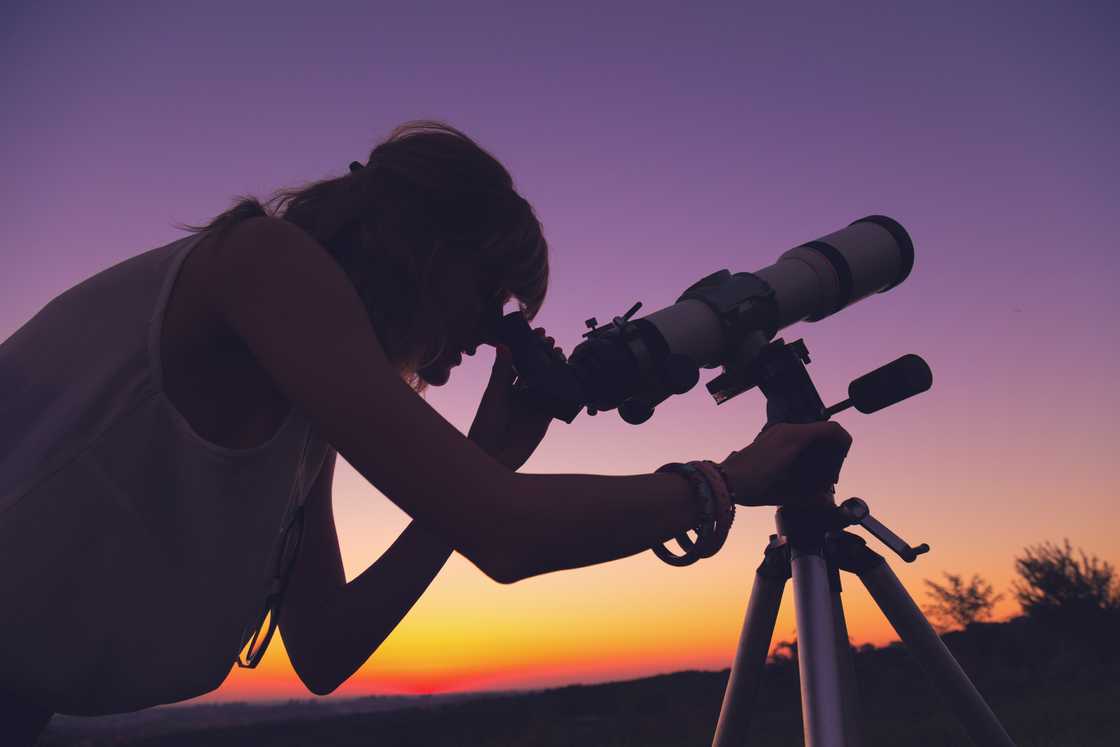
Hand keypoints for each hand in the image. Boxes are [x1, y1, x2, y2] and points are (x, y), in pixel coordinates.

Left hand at [468, 328, 565, 471]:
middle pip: (535, 370)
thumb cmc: (485, 425)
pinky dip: (564, 391)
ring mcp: (532, 405)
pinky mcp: (543, 419)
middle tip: (553, 342)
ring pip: (547, 383)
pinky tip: (571, 378)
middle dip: (544, 355)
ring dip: (556, 370)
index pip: (518, 361)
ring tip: (563, 355)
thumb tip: (503, 345)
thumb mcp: (494, 396)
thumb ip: (501, 372)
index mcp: (504, 385)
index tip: (538, 331)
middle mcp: (519, 394)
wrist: (493, 456)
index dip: (528, 346)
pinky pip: (556, 402)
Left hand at [718, 421, 852, 505]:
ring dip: (817, 456)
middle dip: (829, 457)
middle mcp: (787, 429)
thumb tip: (827, 500)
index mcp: (795, 437)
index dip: (843, 447)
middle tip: (825, 480)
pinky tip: (799, 474)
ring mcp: (778, 431)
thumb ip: (812, 496)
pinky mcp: (771, 437)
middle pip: (823, 435)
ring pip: (811, 437)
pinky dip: (805, 454)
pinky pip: (797, 439)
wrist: (724, 482)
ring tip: (812, 480)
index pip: (833, 430)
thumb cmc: (753, 486)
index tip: (837, 467)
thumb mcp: (787, 493)